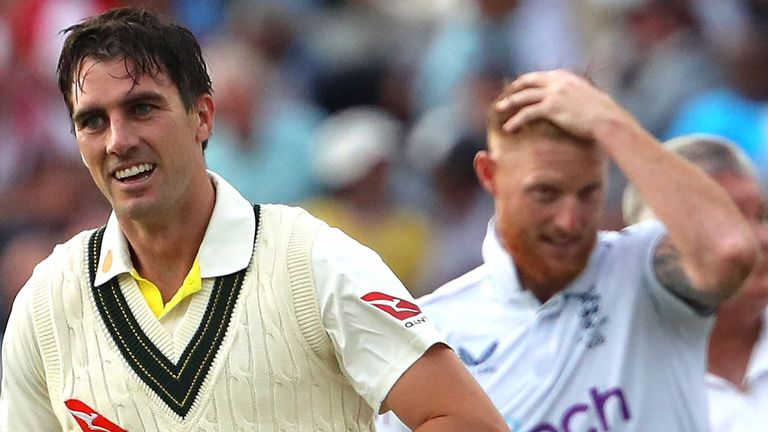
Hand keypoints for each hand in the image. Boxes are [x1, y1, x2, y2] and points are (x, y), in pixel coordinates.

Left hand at [494, 69, 631, 141]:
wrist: (608, 120)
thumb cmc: (604, 114)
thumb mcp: (591, 97)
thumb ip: (579, 94)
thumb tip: (580, 101)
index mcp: (566, 77)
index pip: (540, 76)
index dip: (526, 82)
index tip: (518, 89)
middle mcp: (558, 81)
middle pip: (527, 82)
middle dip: (513, 89)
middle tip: (504, 97)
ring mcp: (553, 93)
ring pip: (523, 97)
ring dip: (508, 103)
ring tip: (499, 110)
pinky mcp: (551, 107)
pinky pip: (527, 113)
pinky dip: (515, 121)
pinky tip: (508, 128)